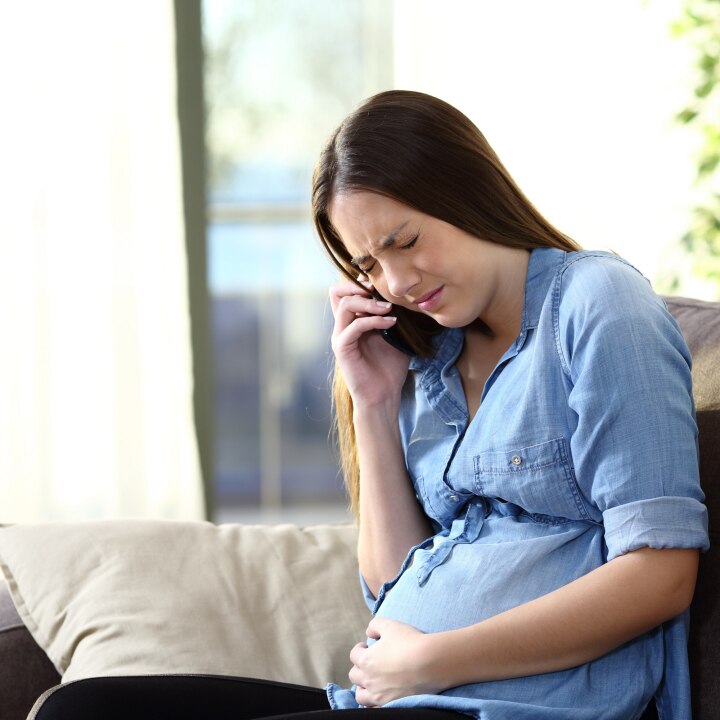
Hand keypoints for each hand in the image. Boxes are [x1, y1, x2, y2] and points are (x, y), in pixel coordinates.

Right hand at [329, 280, 409, 406]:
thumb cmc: (389, 367)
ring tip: (389, 308)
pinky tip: (391, 322)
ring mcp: (340, 336)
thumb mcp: (396, 335)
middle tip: (380, 292)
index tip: (382, 286)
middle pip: (336, 291)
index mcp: (352, 321)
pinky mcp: (343, 348)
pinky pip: (354, 325)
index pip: (345, 291)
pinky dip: (374, 320)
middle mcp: (342, 326)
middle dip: (358, 285)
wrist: (383, 394)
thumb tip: (407, 298)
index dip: (360, 282)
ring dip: (369, 302)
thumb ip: (393, 316)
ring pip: (345, 304)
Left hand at [349, 617, 444, 706]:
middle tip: (371, 663)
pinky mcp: (390, 705)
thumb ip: (375, 625)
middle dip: (360, 667)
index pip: (354, 655)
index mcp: (366, 660)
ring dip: (363, 687)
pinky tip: (382, 694)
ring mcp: (379, 695)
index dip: (360, 649)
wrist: (430, 663)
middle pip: (354, 675)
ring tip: (373, 681)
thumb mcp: (390, 625)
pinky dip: (374, 702)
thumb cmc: (409, 642)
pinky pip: (374, 708)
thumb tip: (369, 632)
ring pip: (361, 695)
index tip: (366, 647)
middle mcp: (369, 679)